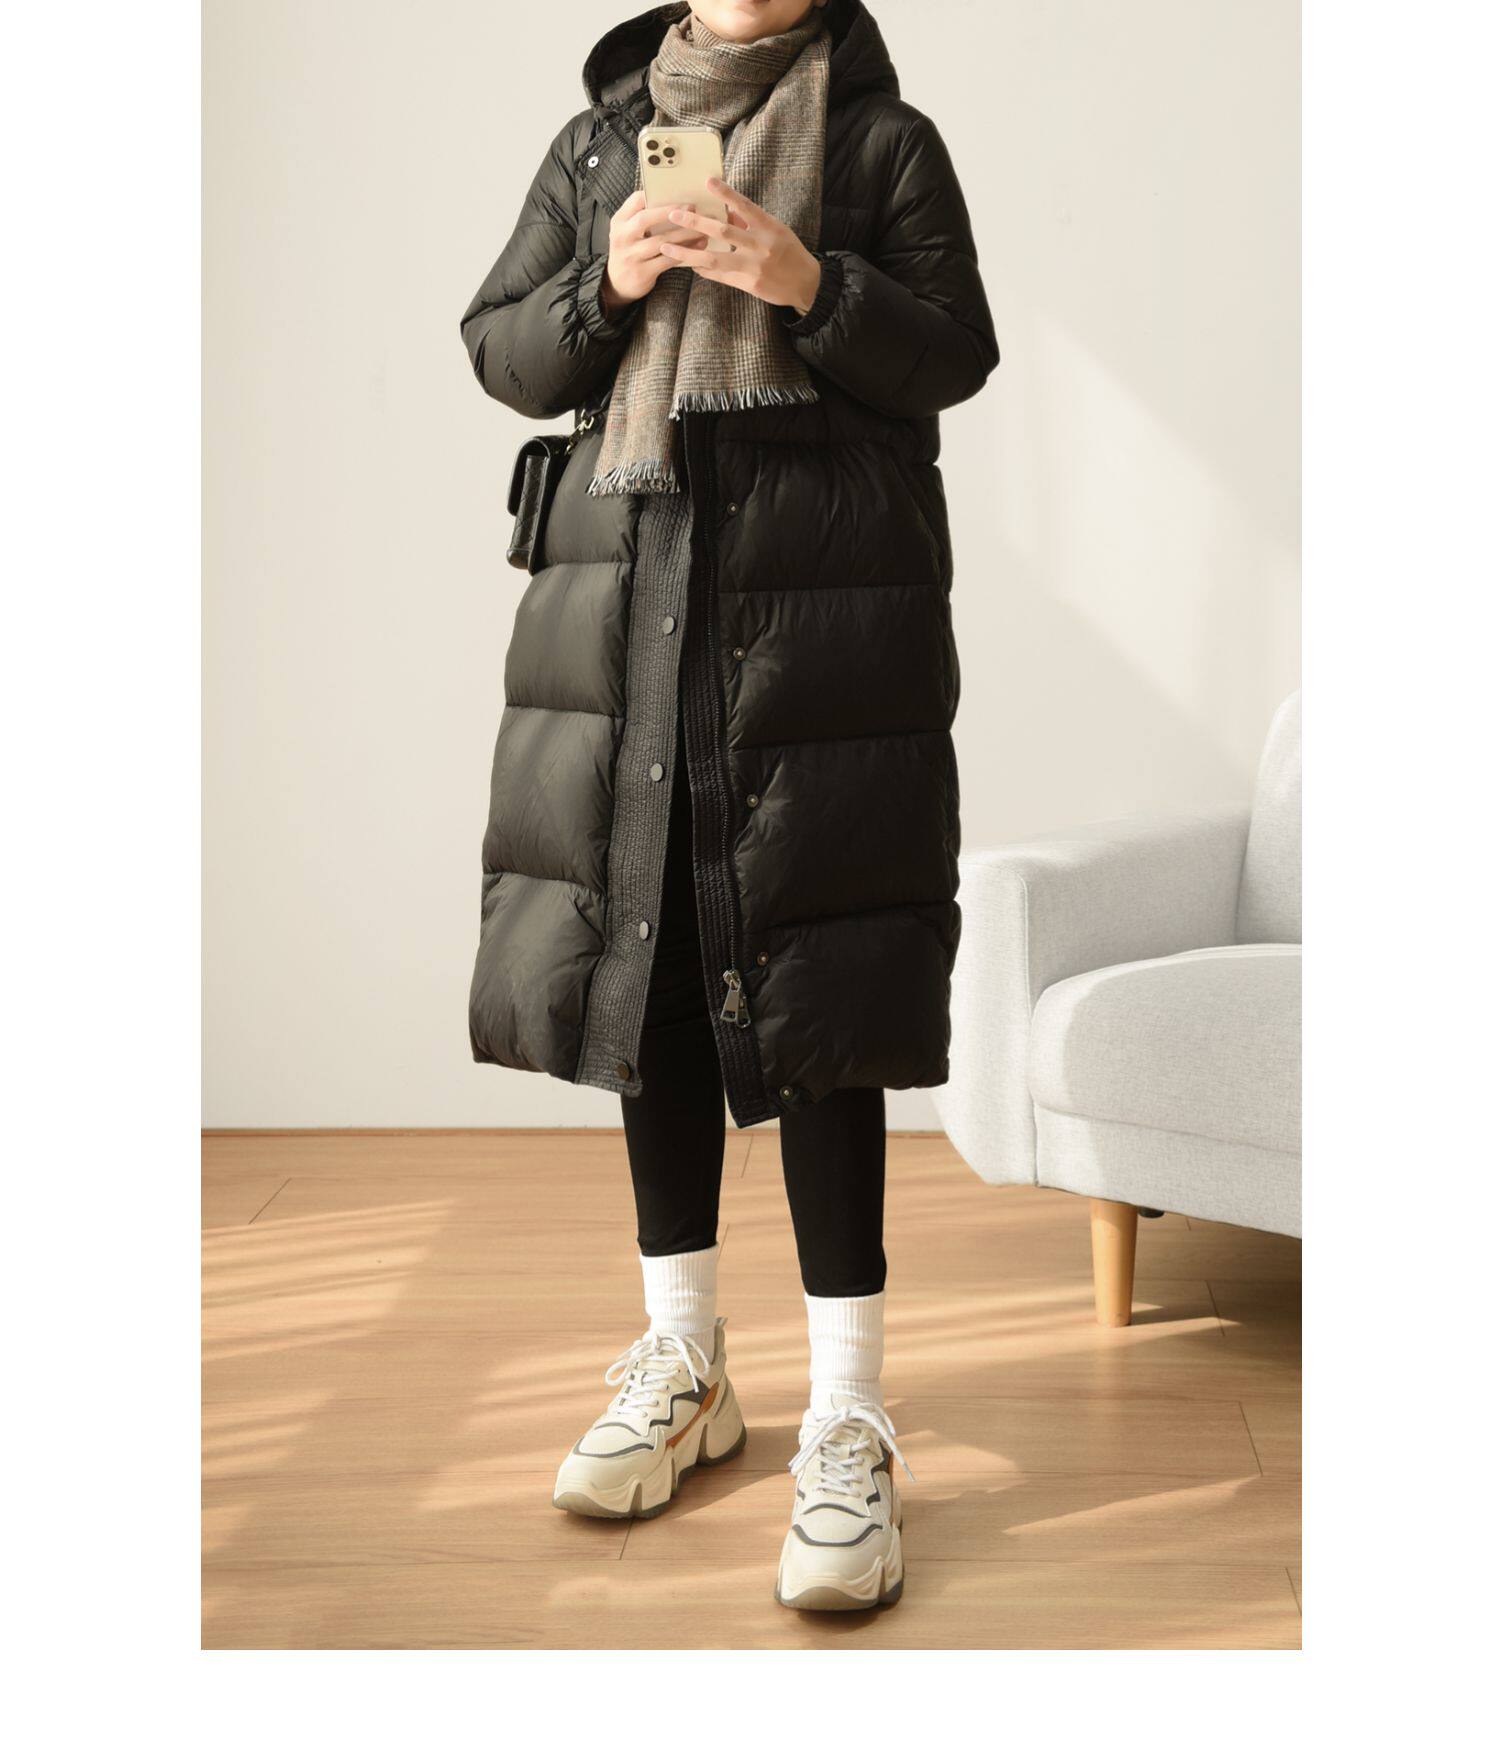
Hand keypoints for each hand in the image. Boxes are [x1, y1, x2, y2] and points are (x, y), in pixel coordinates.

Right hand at [601, 189, 709, 310]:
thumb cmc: (630, 250)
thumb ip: (642, 216)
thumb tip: (674, 199)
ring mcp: (631, 256)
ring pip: (660, 242)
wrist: (618, 283)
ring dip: (683, 234)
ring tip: (701, 229)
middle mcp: (622, 237)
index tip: (676, 191)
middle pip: (644, 220)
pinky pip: (666, 261)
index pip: (635, 201)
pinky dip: (683, 253)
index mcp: (619, 221)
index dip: (654, 194)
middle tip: (691, 207)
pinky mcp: (641, 273)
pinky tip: (698, 247)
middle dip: (669, 212)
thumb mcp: (628, 231)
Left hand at [658, 178, 821, 314]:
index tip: (707, 181)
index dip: (726, 193)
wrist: (806, 284)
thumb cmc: (789, 252)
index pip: (744, 206)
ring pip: (715, 258)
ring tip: (668, 247)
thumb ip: (751, 221)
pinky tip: (688, 264)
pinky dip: (703, 269)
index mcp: (769, 226)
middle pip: (723, 231)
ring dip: (688, 252)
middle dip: (695, 223)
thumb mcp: (775, 230)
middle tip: (673, 215)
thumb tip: (727, 209)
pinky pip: (720, 275)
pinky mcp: (749, 284)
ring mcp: (753, 266)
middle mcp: (760, 245)